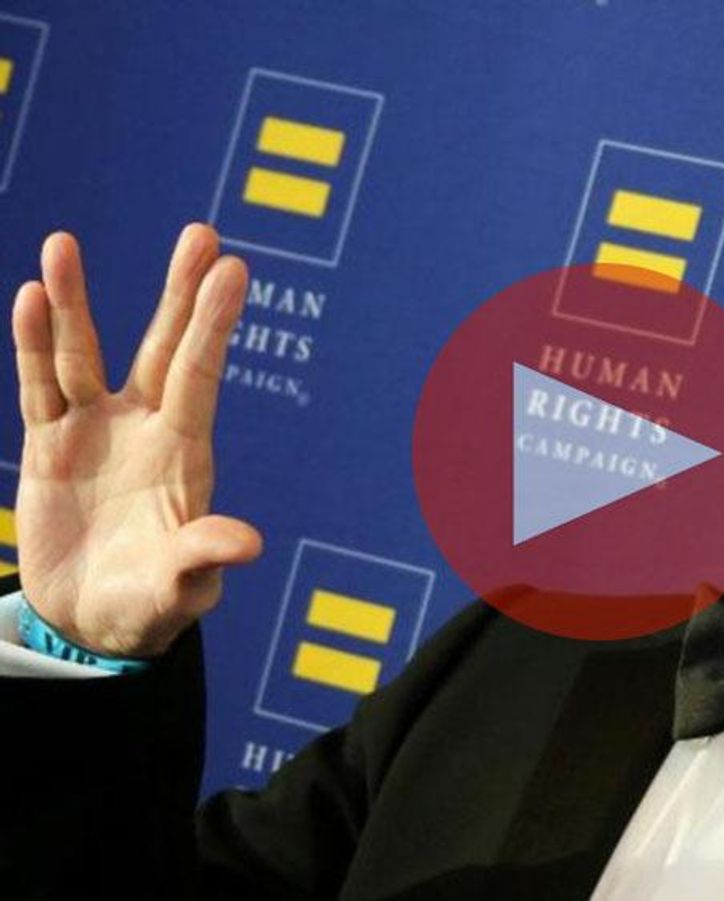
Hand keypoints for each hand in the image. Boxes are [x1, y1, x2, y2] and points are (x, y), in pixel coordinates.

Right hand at [10, 224, 262, 656]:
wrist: (92, 619)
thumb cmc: (150, 603)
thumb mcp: (179, 587)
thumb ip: (203, 559)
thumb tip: (246, 543)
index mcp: (184, 452)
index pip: (200, 375)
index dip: (213, 324)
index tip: (233, 269)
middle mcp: (143, 427)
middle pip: (163, 347)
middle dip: (178, 293)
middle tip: (202, 234)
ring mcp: (94, 430)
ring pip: (82, 354)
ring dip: (75, 302)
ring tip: (63, 243)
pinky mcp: (48, 444)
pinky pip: (37, 386)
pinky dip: (32, 345)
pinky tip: (31, 297)